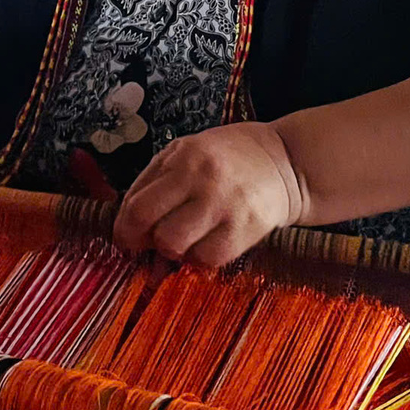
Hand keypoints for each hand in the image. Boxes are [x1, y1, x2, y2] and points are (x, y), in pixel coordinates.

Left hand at [112, 122, 309, 266]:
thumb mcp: (184, 150)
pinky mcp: (248, 230)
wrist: (286, 161)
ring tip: (183, 237)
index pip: (137, 207)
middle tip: (154, 238)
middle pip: (157, 233)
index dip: (124, 230)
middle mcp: (205, 183)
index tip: (125, 237)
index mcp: (184, 160)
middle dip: (147, 242)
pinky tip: (205, 242)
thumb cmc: (227, 155)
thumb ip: (152, 181)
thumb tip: (127, 224)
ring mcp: (228, 209)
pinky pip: (209, 259)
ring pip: (180, 249)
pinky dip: (199, 257)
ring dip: (174, 250)